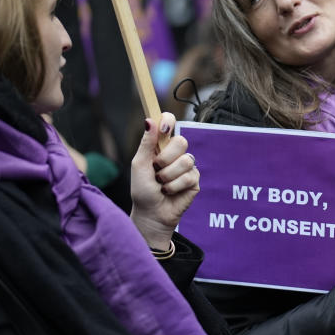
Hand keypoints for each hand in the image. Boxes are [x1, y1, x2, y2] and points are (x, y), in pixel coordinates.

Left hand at [130, 112, 199, 248]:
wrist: (150, 214)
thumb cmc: (142, 190)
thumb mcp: (139, 165)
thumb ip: (146, 143)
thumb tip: (149, 120)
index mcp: (161, 145)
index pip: (169, 123)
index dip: (169, 121)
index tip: (164, 128)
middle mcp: (175, 153)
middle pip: (181, 141)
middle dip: (166, 158)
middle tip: (157, 169)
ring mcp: (187, 167)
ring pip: (186, 161)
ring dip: (168, 176)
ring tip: (161, 184)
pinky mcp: (194, 180)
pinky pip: (189, 176)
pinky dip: (175, 186)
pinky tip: (170, 192)